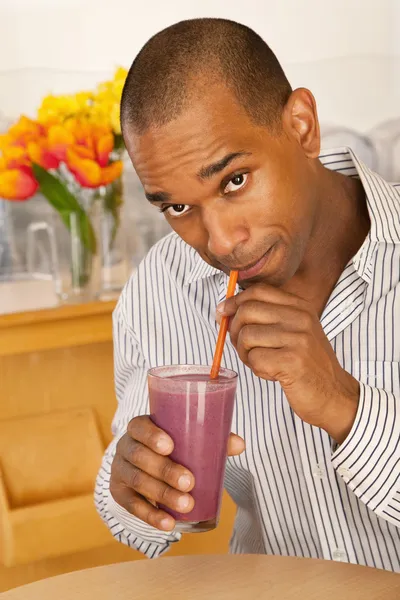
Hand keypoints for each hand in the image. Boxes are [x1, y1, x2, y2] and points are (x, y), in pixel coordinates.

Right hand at [110, 415, 244, 531]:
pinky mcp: (119, 493)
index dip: (151, 436)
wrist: (143, 462)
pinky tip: (168, 523)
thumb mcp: (184, 438)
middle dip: (165, 470)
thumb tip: (239, 444)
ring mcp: (120, 470)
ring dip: (162, 495)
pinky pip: (132, 506)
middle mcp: (125, 447)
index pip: (139, 427)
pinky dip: (151, 516)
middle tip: (189, 482)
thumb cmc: (170, 445)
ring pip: (136, 481)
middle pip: (139, 457)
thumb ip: (211, 438)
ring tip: (186, 504)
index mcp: (140, 427)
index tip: (171, 446)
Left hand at [217, 284, 358, 443]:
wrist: (334, 394)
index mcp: (300, 307)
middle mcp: (300, 318)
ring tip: (260, 362)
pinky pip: (255, 359)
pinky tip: (272, 373)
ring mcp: (298, 339)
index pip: (258, 291)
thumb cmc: (307, 364)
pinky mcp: (293, 361)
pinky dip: (256, 369)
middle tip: (241, 346)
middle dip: (234, 330)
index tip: (222, 313)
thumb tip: (225, 310)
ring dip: (245, 353)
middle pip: (247, 311)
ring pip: (247, 336)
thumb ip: (266, 317)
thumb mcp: (294, 331)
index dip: (234, 301)